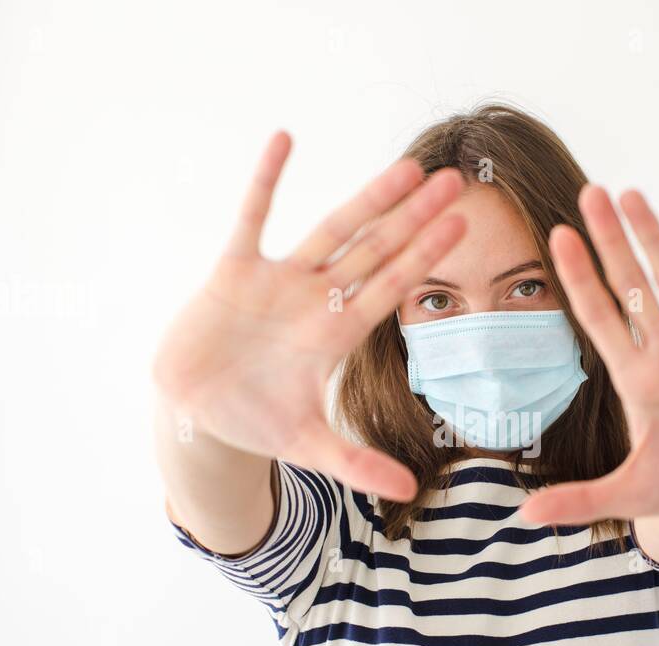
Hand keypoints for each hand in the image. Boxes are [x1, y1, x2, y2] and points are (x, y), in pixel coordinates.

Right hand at [152, 132, 465, 500]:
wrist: (196, 411)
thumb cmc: (256, 420)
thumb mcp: (310, 447)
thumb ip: (359, 464)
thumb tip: (411, 494)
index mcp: (337, 334)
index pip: (392, 287)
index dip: (425, 257)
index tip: (462, 227)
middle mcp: (316, 299)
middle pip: (375, 250)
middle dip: (413, 218)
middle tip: (456, 181)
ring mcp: (277, 282)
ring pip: (329, 230)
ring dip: (366, 199)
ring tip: (405, 167)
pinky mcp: (233, 273)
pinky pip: (251, 218)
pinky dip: (266, 182)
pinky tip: (284, 139)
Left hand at [518, 186, 658, 524]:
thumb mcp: (627, 496)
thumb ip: (578, 501)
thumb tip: (523, 520)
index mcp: (636, 380)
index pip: (601, 318)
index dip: (579, 278)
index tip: (555, 239)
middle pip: (634, 286)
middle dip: (611, 241)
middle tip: (589, 193)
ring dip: (655, 238)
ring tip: (632, 194)